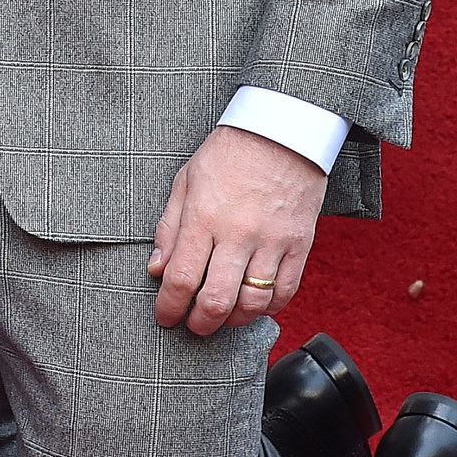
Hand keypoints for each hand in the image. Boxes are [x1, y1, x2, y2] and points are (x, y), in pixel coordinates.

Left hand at [149, 126, 329, 338]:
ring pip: (252, 303)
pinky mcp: (299, 244)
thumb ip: (169, 228)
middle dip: (198, 323)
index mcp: (204, 217)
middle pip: (215, 300)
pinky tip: (254, 304)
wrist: (281, 131)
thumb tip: (157, 269)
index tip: (165, 316)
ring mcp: (272, 241)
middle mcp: (238, 233)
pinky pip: (285, 291)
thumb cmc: (229, 153)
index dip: (168, 307)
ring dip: (233, 321)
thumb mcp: (186, 181)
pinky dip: (268, 308)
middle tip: (192, 325)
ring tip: (221, 317)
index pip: (180, 279)